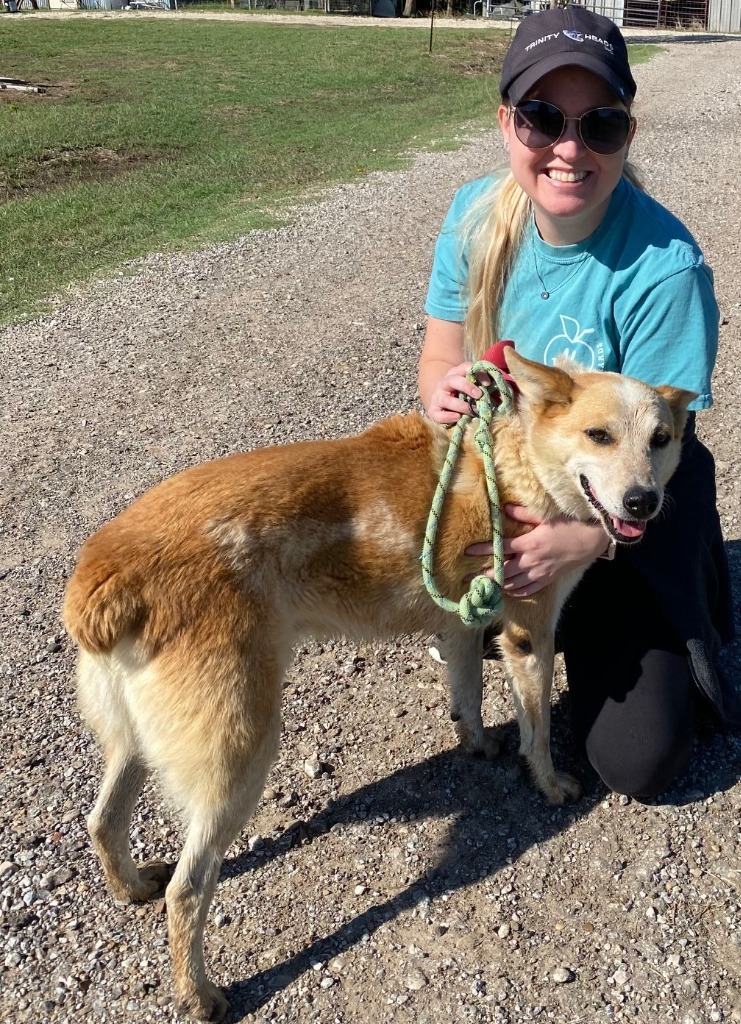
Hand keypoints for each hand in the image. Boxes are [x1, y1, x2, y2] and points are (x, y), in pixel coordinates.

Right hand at [427, 362, 491, 424]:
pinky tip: (458, 418)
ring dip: (460, 405)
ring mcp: (437, 397)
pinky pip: (438, 414)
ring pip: (445, 399)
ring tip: (472, 411)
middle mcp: (444, 383)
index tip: (488, 383)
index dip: (477, 373)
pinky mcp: (433, 410)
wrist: (443, 404)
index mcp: (456, 373)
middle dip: (467, 387)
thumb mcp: (474, 387)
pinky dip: (448, 416)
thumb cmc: (464, 395)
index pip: (466, 367)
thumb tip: (504, 383)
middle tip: (479, 395)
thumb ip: (487, 385)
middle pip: (453, 380)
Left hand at [465, 504, 609, 596]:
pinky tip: (509, 591)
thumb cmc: (569, 526)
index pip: (499, 548)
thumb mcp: (545, 517)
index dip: (482, 550)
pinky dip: (516, 591)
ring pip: (513, 583)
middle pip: (502, 570)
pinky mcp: (548, 579)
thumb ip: (523, 513)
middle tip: (471, 575)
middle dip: (486, 573)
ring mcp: (539, 573)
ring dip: (499, 584)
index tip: (468, 552)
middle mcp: (531, 561)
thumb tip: (504, 507)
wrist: (592, 541)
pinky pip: (528, 590)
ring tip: (486, 584)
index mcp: (528, 544)